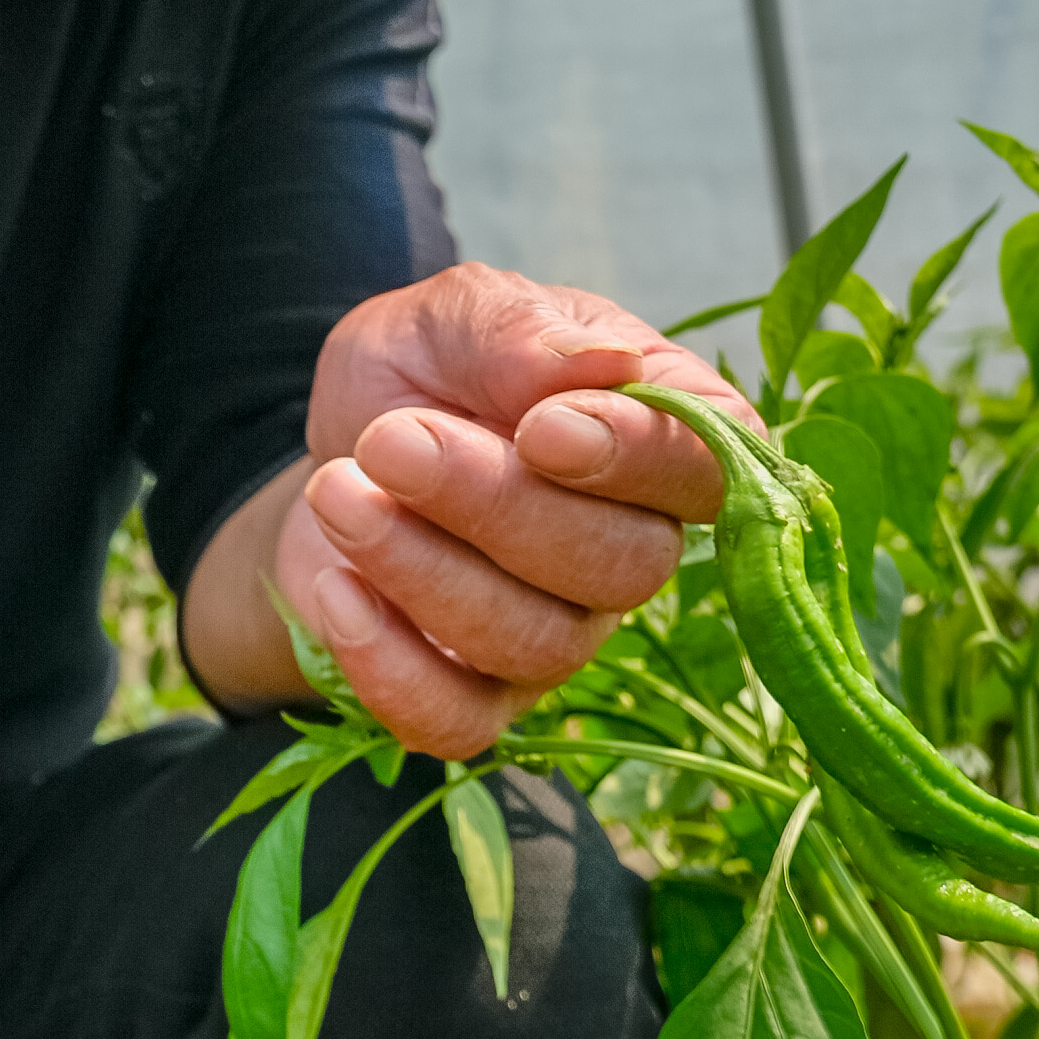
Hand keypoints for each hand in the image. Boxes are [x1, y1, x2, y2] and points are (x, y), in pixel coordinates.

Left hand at [182, 264, 752, 757]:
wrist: (337, 452)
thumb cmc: (424, 374)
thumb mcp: (452, 315)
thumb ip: (519, 330)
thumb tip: (608, 363)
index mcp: (658, 438)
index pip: (702, 470)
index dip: (636, 457)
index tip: (540, 427)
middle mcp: (632, 550)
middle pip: (620, 567)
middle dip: (496, 506)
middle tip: (390, 440)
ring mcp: (562, 636)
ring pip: (536, 643)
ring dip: (424, 570)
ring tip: (337, 491)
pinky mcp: (478, 699)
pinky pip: (458, 723)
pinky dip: (390, 667)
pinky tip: (336, 590)